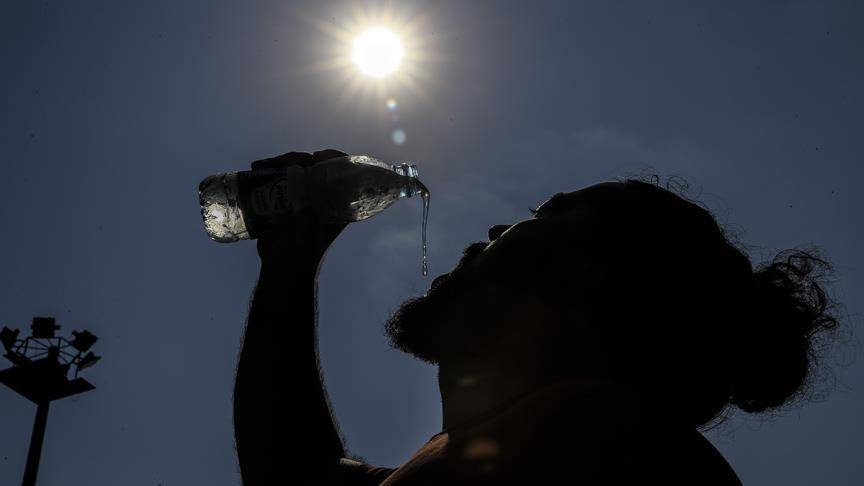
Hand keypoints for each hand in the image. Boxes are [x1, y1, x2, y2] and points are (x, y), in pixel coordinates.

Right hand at [252, 149, 348, 265]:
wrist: (281, 266)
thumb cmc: (301, 255)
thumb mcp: (308, 240)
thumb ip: (308, 223)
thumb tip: (302, 203)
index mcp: (338, 204)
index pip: (345, 174)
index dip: (335, 159)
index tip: (318, 157)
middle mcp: (322, 196)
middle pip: (316, 166)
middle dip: (299, 158)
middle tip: (284, 162)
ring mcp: (304, 194)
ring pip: (297, 168)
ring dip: (280, 162)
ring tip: (261, 165)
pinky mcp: (286, 196)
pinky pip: (281, 176)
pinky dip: (269, 169)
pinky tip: (257, 167)